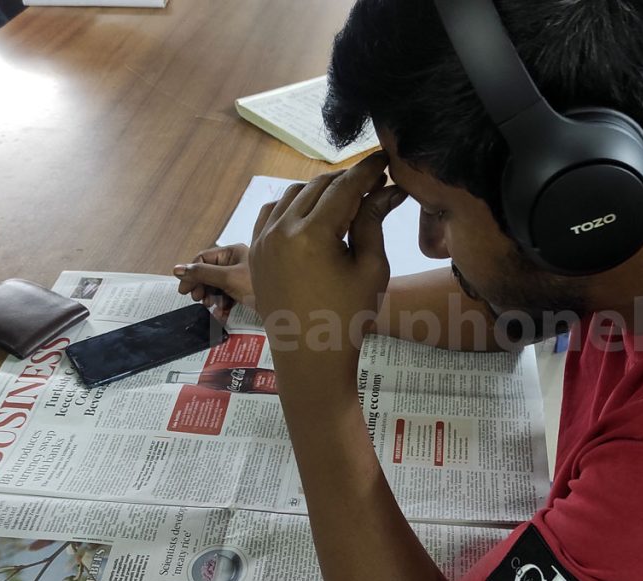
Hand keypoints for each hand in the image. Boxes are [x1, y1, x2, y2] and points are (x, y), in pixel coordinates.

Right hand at [173, 244, 253, 320]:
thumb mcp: (227, 278)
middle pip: (208, 273)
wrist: (284, 307)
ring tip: (210, 306)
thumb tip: (177, 269)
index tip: (184, 290)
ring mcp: (241, 277)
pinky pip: (228, 296)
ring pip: (217, 286)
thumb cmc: (259, 286)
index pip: (203, 258)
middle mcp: (236, 261)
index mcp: (233, 252)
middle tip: (198, 299)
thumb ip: (201, 273)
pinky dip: (222, 305)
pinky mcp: (246, 291)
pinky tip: (221, 314)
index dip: (191, 273)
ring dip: (211, 298)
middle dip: (202, 287)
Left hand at [249, 153, 406, 378]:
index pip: (344, 187)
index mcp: (312, 235)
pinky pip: (272, 213)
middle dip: (347, 180)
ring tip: (346, 199)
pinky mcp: (255, 251)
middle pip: (319, 186)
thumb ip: (373, 222)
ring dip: (320, 190)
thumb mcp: (371, 269)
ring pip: (293, 194)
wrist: (311, 359)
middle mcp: (281, 230)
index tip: (385, 159)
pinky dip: (294, 205)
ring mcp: (262, 240)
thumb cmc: (349, 317)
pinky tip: (313, 213)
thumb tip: (387, 189)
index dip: (367, 171)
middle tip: (374, 183)